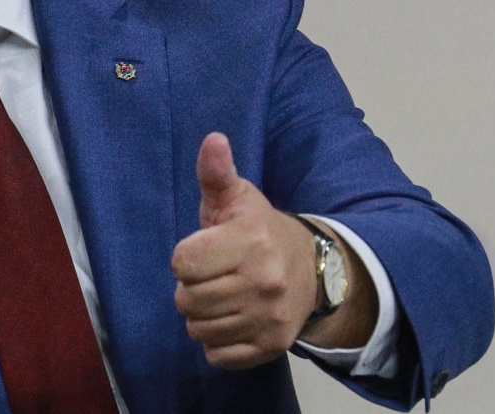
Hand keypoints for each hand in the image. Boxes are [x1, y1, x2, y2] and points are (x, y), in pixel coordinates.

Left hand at [171, 132, 319, 368]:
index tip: (205, 250)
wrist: (313, 269)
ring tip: (220, 296)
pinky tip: (231, 319)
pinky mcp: (272, 346)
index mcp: (251, 240)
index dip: (185, 256)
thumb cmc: (259, 229)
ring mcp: (269, 317)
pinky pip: (217, 356)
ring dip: (201, 316)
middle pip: (186, 299)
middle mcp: (264, 281)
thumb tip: (213, 139)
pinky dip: (216, 342)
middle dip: (190, 287)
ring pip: (198, 329)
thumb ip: (216, 172)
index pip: (182, 262)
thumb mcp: (237, 197)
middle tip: (213, 275)